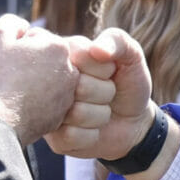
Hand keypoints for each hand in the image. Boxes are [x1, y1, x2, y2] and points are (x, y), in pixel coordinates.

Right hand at [0, 15, 80, 144]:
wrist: (0, 123)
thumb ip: (11, 23)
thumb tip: (22, 26)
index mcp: (58, 47)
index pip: (35, 38)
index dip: (16, 47)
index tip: (9, 60)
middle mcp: (71, 70)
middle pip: (44, 59)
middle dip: (28, 64)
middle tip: (11, 76)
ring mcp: (68, 94)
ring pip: (46, 80)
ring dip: (32, 82)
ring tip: (15, 91)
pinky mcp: (62, 115)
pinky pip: (46, 102)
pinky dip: (35, 102)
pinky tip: (20, 106)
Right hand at [47, 28, 157, 161]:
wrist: (133, 122)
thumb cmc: (127, 82)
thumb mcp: (131, 56)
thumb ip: (118, 41)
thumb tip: (97, 49)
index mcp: (61, 53)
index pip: (79, 54)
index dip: (102, 68)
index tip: (108, 71)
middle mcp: (47, 81)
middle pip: (79, 87)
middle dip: (104, 92)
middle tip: (105, 93)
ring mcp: (47, 109)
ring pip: (76, 113)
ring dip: (99, 115)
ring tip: (98, 110)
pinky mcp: (52, 138)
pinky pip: (71, 136)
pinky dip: (91, 134)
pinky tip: (91, 129)